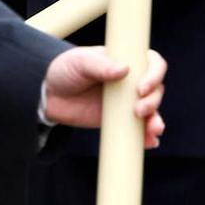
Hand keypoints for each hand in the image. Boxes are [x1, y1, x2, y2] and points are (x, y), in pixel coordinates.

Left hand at [42, 47, 167, 147]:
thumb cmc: (67, 70)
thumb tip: (124, 70)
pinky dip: (146, 137)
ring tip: (153, 131)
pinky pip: (137, 128)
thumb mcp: (81, 62)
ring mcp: (127, 101)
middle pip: (156, 89)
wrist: (48, 95)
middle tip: (139, 111)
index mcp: (130, 61)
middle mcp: (133, 81)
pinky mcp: (119, 119)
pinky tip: (150, 143)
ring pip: (152, 110)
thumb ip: (101, 65)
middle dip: (153, 101)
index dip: (155, 75)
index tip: (141, 88)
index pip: (153, 64)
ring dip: (155, 120)